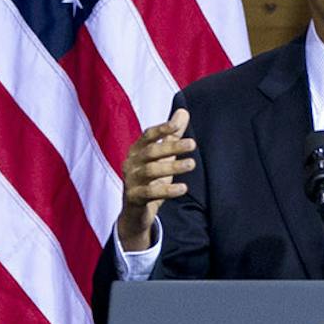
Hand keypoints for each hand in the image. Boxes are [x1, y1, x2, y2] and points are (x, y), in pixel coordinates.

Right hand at [116, 109, 194, 250]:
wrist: (136, 212)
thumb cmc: (150, 179)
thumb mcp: (162, 157)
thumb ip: (172, 135)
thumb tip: (184, 111)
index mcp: (136, 150)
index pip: (148, 135)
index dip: (162, 129)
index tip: (177, 125)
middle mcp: (131, 163)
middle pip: (151, 152)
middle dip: (171, 147)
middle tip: (192, 144)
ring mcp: (131, 181)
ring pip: (151, 171)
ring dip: (172, 166)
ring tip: (191, 164)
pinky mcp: (134, 198)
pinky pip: (150, 193)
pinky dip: (167, 191)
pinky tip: (183, 188)